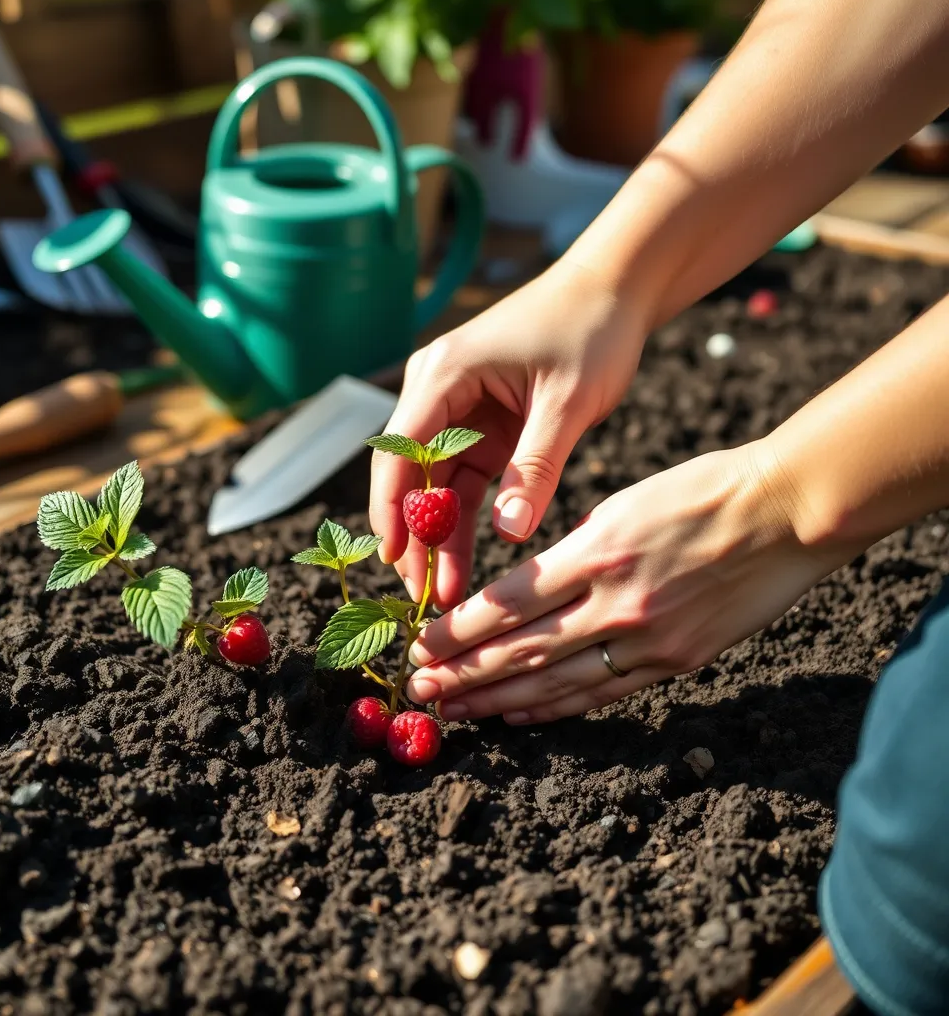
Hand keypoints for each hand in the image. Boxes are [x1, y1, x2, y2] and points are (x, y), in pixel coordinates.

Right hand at [369, 259, 648, 609]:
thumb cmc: (590, 329)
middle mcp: (439, 390)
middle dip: (412, 534)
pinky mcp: (482, 425)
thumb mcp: (567, 402)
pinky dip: (463, 519)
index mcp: (446, 373)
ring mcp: (458, 409)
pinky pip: (463, 480)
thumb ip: (536, 468)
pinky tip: (462, 561)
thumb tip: (507, 534)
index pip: (401, 449)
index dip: (392, 507)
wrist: (614, 290)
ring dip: (438, 536)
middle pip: (409, 473)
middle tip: (420, 594)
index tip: (393, 558)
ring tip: (444, 592)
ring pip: (435, 485)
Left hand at [404, 444, 843, 723]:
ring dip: (498, 699)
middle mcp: (616, 602)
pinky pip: (603, 692)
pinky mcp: (676, 662)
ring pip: (556, 681)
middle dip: (463, 673)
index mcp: (597, 551)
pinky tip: (519, 714)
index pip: (508, 603)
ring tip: (455, 711)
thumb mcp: (625, 502)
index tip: (422, 643)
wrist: (786, 514)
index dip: (459, 630)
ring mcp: (648, 638)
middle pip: (521, 649)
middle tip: (418, 688)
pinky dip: (556, 706)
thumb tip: (535, 584)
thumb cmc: (704, 491)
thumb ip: (577, 549)